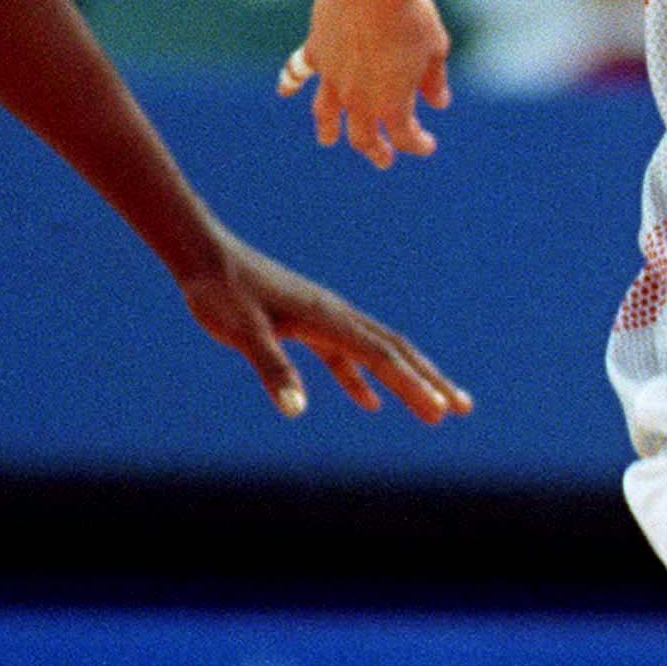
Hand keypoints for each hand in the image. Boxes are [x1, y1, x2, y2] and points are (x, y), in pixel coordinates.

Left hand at [181, 230, 471, 421]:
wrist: (202, 253)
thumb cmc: (220, 291)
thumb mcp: (243, 331)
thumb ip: (272, 367)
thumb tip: (296, 409)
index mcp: (327, 317)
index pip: (381, 357)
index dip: (413, 386)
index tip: (441, 412)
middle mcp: (335, 314)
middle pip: (396, 351)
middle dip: (431, 381)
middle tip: (463, 408)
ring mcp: (324, 318)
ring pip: (378, 351)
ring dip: (409, 379)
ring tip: (437, 406)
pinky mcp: (308, 323)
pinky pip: (347, 355)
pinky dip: (364, 378)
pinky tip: (371, 402)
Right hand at [279, 0, 451, 168]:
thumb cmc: (411, 16)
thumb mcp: (435, 49)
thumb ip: (433, 81)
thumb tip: (439, 103)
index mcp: (392, 104)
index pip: (405, 138)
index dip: (418, 145)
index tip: (428, 145)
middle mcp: (359, 98)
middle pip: (363, 138)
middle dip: (375, 151)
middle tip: (383, 159)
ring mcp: (333, 78)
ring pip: (326, 114)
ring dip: (328, 130)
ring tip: (328, 140)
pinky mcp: (316, 52)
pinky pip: (298, 71)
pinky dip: (290, 82)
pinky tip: (284, 91)